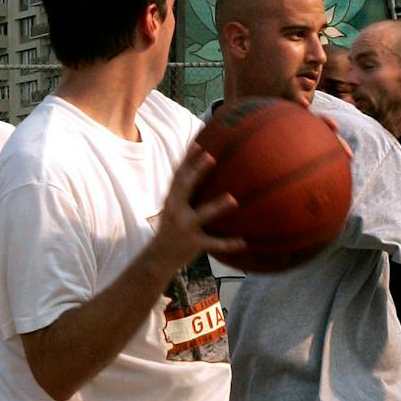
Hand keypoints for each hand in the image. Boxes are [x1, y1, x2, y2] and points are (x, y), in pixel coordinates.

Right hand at [150, 143, 244, 276]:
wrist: (158, 258)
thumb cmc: (171, 229)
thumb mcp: (173, 209)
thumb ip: (186, 195)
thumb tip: (201, 176)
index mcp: (172, 200)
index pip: (178, 175)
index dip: (187, 159)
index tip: (198, 143)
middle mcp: (176, 210)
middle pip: (185, 187)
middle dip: (197, 171)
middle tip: (211, 157)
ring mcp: (184, 227)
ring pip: (202, 214)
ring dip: (217, 206)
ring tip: (233, 199)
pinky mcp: (193, 243)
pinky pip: (213, 243)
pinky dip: (228, 243)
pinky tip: (242, 242)